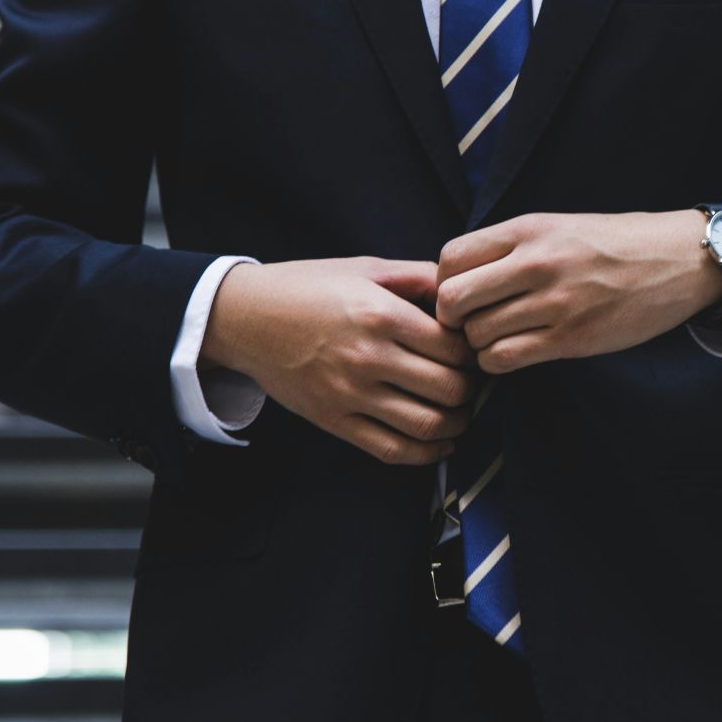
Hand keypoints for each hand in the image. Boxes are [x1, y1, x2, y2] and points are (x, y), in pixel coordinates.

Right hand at [201, 257, 477, 464]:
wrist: (246, 318)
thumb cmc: (308, 287)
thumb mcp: (365, 268)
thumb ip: (418, 277)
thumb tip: (463, 290)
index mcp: (381, 314)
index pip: (454, 347)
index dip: (475, 352)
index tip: (474, 350)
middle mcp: (368, 357)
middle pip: (449, 388)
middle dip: (472, 389)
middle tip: (473, 382)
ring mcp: (350, 394)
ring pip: (427, 425)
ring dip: (457, 424)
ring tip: (461, 412)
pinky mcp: (334, 420)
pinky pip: (392, 449)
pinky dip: (426, 454)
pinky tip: (440, 443)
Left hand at [435, 211, 721, 373]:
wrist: (677, 260)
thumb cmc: (613, 244)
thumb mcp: (557, 226)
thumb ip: (510, 247)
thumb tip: (457, 277)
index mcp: (528, 229)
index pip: (450, 258)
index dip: (443, 282)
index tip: (461, 293)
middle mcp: (536, 263)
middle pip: (452, 299)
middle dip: (452, 318)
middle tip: (469, 323)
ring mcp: (554, 302)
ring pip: (477, 335)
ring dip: (478, 344)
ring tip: (497, 337)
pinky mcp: (571, 338)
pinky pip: (505, 358)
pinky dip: (498, 362)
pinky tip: (513, 352)